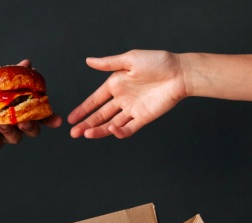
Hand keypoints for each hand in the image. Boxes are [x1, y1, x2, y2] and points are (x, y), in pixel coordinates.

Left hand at [0, 60, 61, 150]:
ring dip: (11, 130)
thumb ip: (13, 75)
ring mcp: (4, 136)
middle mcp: (15, 126)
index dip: (50, 119)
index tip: (57, 120)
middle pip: (32, 131)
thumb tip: (28, 64)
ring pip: (15, 138)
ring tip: (1, 122)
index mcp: (20, 112)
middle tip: (24, 122)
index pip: (40, 116)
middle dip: (31, 127)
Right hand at [68, 50, 186, 138]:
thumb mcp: (130, 59)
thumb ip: (108, 64)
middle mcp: (122, 99)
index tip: (72, 119)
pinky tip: (111, 130)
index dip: (83, 110)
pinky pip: (129, 128)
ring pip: (111, 124)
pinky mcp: (143, 118)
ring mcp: (132, 110)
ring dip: (98, 130)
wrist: (180, 73)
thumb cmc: (157, 62)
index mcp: (116, 85)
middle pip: (100, 115)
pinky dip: (119, 132)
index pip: (95, 100)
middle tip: (74, 133)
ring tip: (86, 134)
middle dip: (86, 124)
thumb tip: (88, 61)